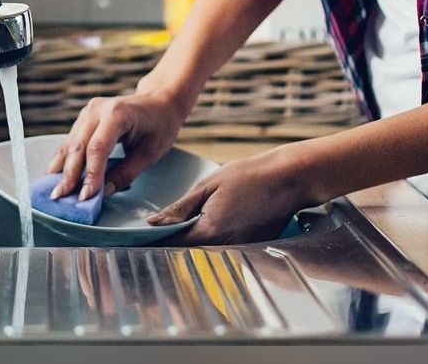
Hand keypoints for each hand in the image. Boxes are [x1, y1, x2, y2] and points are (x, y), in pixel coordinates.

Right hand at [45, 86, 187, 202]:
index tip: (85, 196)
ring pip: (70, 143)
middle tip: (60, 197)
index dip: (90, 174)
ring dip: (62, 169)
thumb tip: (104, 193)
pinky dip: (64, 159)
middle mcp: (98, 109)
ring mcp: (88, 111)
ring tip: (54, 191)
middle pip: (78, 146)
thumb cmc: (160, 125)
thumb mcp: (150, 153)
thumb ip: (125, 173)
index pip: (97, 148)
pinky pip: (71, 140)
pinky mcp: (84, 117)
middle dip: (69, 174)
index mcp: (117, 114)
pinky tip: (56, 175)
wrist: (160, 101)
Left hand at [146, 143, 319, 245]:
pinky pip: (224, 249)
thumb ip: (180, 208)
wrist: (289, 179)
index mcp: (210, 231)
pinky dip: (213, 240)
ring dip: (193, 241)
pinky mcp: (251, 249)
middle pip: (188, 251)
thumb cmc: (249, 176)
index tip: (139, 236)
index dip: (155, 240)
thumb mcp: (208, 185)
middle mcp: (225, 247)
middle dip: (173, 241)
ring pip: (206, 252)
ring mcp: (240, 251)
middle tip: (157, 230)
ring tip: (184, 224)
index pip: (173, 243)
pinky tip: (213, 223)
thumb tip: (154, 223)